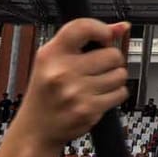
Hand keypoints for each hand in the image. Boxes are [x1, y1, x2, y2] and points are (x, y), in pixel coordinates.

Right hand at [11, 20, 131, 152]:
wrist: (36, 129)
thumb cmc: (47, 92)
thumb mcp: (54, 60)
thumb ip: (85, 40)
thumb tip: (121, 27)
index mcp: (50, 55)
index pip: (82, 27)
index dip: (102, 29)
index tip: (107, 36)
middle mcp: (62, 72)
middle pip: (112, 54)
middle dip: (111, 61)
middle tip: (98, 69)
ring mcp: (75, 92)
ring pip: (120, 74)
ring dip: (114, 79)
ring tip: (96, 84)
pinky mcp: (88, 110)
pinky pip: (121, 93)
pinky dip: (115, 95)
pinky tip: (98, 97)